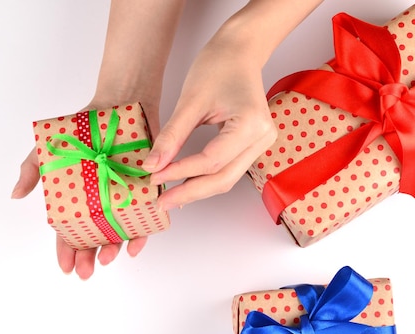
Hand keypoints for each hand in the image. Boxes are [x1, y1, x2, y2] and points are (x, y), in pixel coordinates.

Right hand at [12, 100, 158, 279]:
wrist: (115, 104)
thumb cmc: (80, 130)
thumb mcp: (49, 150)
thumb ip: (32, 170)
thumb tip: (15, 194)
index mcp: (80, 199)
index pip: (71, 231)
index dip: (67, 251)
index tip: (66, 267)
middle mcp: (103, 203)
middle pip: (96, 236)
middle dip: (90, 256)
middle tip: (87, 271)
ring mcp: (124, 197)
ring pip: (121, 231)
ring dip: (115, 248)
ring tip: (109, 257)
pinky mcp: (146, 188)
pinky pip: (147, 216)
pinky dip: (143, 232)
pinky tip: (136, 244)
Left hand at [142, 42, 276, 210]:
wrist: (239, 51)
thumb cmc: (218, 65)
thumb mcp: (190, 101)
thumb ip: (171, 136)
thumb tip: (152, 166)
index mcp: (251, 124)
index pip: (211, 160)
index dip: (180, 172)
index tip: (154, 176)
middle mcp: (262, 138)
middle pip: (223, 178)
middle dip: (190, 191)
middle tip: (161, 201)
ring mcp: (261, 144)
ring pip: (227, 178)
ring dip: (198, 188)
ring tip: (170, 196)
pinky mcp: (253, 145)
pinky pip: (229, 169)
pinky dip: (206, 178)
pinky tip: (185, 184)